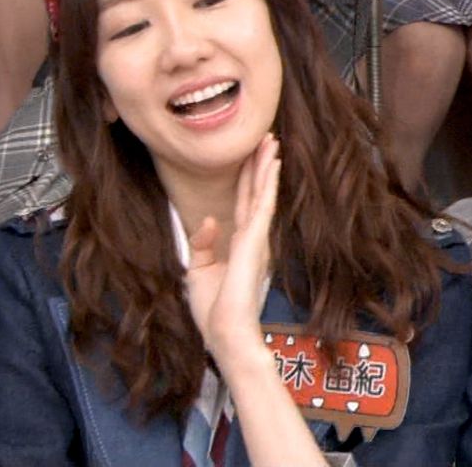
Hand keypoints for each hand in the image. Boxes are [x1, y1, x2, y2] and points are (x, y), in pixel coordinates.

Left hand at [185, 134, 281, 363]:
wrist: (224, 332)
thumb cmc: (214, 310)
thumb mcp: (199, 271)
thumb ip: (203, 242)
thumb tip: (209, 218)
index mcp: (240, 245)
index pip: (245, 203)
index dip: (249, 179)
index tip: (253, 156)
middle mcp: (252, 238)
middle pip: (256, 192)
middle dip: (261, 165)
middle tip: (268, 137)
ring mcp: (256, 238)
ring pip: (262, 192)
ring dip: (267, 165)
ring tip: (272, 140)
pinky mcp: (255, 241)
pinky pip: (263, 204)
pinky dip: (268, 182)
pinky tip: (272, 163)